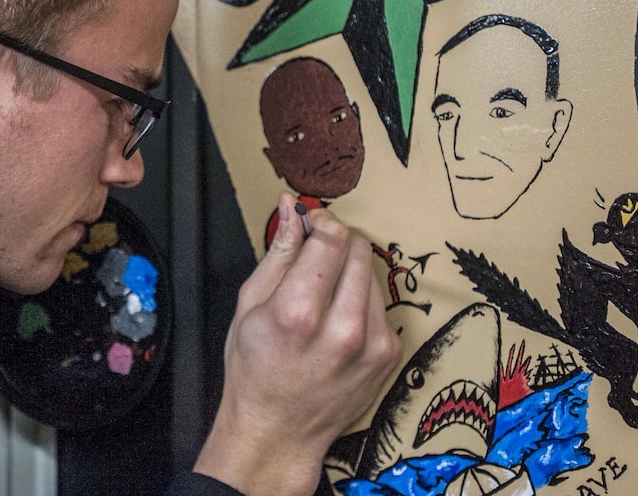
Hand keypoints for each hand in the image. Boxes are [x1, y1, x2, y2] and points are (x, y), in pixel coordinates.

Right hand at [194, 193, 400, 494]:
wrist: (278, 432)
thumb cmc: (254, 368)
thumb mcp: (249, 305)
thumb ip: (278, 251)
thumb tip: (292, 206)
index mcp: (298, 311)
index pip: (330, 239)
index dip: (321, 221)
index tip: (311, 222)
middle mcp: (341, 327)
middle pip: (357, 250)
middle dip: (336, 243)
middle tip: (315, 256)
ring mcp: (372, 343)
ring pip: (373, 273)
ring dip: (350, 270)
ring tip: (324, 293)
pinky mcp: (389, 354)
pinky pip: (381, 303)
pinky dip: (362, 300)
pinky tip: (339, 318)